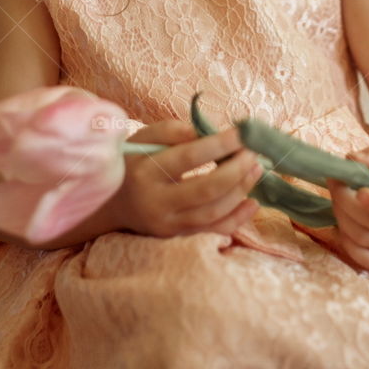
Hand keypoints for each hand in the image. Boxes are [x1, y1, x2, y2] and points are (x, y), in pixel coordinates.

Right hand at [117, 121, 261, 238]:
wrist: (111, 203)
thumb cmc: (133, 162)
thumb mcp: (144, 138)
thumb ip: (174, 131)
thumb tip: (209, 133)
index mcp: (146, 171)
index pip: (189, 157)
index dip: (220, 144)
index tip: (242, 133)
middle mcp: (156, 201)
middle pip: (207, 188)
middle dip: (237, 169)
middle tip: (255, 152)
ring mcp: (167, 224)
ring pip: (213, 212)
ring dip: (241, 191)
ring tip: (257, 170)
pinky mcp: (176, 237)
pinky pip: (212, 231)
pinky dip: (237, 219)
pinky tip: (253, 202)